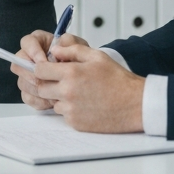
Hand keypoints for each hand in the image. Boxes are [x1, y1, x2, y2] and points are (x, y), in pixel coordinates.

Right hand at [13, 30, 90, 108]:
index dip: (33, 52)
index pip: (27, 42)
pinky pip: (28, 97)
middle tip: (47, 80)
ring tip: (54, 92)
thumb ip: (68, 43)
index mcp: (38, 42)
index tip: (44, 61)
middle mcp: (29, 57)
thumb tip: (55, 50)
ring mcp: (28, 75)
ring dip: (38, 89)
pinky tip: (52, 100)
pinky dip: (39, 101)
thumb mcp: (78, 46)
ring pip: (22, 82)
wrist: (83, 76)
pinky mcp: (30, 91)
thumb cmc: (78, 58)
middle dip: (32, 74)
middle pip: (18, 64)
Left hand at [15, 43, 144, 132]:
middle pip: (41, 88)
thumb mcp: (96, 56)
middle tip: (62, 80)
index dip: (42, 68)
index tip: (48, 68)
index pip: (39, 70)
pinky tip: (86, 103)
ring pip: (53, 102)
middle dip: (48, 83)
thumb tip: (54, 50)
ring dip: (59, 97)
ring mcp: (71, 109)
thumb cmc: (117, 79)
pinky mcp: (76, 123)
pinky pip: (64, 115)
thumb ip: (71, 50)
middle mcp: (67, 92)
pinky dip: (70, 109)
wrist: (134, 104)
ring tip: (79, 92)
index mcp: (70, 73)